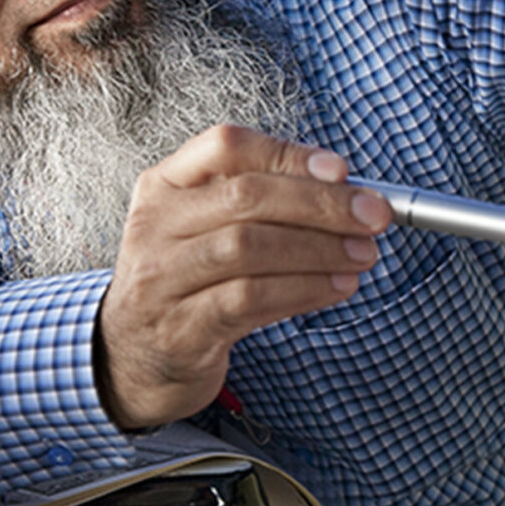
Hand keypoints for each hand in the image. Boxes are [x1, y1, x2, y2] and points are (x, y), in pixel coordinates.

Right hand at [94, 124, 391, 430]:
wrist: (131, 359)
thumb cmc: (185, 282)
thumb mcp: (202, 227)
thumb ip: (258, 201)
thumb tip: (343, 187)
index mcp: (163, 186)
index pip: (225, 146)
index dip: (288, 154)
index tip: (341, 170)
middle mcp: (155, 225)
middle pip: (246, 197)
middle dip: (321, 203)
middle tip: (373, 216)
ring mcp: (162, 279)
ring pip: (250, 248)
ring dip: (319, 249)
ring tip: (363, 254)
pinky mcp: (181, 329)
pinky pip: (250, 301)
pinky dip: (304, 290)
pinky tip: (337, 287)